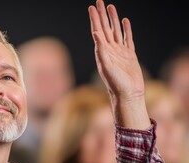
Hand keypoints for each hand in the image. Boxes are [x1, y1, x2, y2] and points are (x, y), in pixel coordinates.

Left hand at [88, 0, 149, 128]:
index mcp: (102, 52)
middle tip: (99, 2)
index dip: (94, 19)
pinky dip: (126, 30)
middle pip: (105, 28)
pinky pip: (128, 38)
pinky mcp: (129, 55)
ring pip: (116, 31)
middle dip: (101, 15)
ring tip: (110, 7)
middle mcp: (110, 50)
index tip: (91, 8)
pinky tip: (124, 22)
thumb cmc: (115, 83)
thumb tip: (95, 33)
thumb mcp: (106, 66)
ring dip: (113, 19)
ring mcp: (120, 52)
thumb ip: (101, 50)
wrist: (128, 94)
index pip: (97, 31)